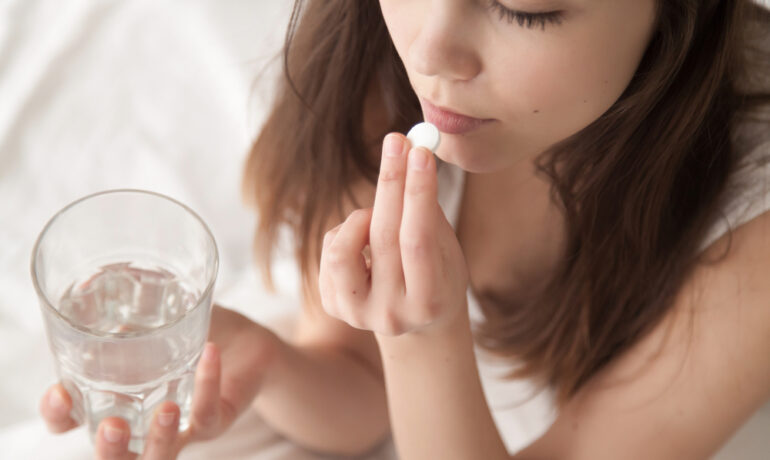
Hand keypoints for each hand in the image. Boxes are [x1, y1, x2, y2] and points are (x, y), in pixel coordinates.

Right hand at [39, 305, 278, 458]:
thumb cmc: (194, 331)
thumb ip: (127, 297)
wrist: (247, 343)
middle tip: (112, 427)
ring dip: (158, 440)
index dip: (58, 414)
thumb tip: (93, 279)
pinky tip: (209, 353)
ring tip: (164, 408)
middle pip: (112, 456)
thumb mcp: (158, 310)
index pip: (70, 419)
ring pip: (161, 455)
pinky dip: (207, 384)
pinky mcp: (214, 420)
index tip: (60, 393)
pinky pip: (207, 414)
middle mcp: (140, 421)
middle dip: (109, 449)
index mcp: (113, 398)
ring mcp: (178, 426)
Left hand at [318, 133, 468, 336]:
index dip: (418, 193)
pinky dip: (347, 232)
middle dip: (391, 182)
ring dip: (362, 216)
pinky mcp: (334, 306)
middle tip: (397, 142)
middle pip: (384, 238)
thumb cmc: (437, 272)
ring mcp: (359, 314)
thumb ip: (428, 211)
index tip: (420, 151)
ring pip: (343, 248)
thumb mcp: (446, 249)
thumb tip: (410, 152)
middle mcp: (392, 315)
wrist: (416, 320)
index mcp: (430, 302)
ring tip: (377, 214)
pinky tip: (364, 239)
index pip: (419, 240)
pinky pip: (330, 251)